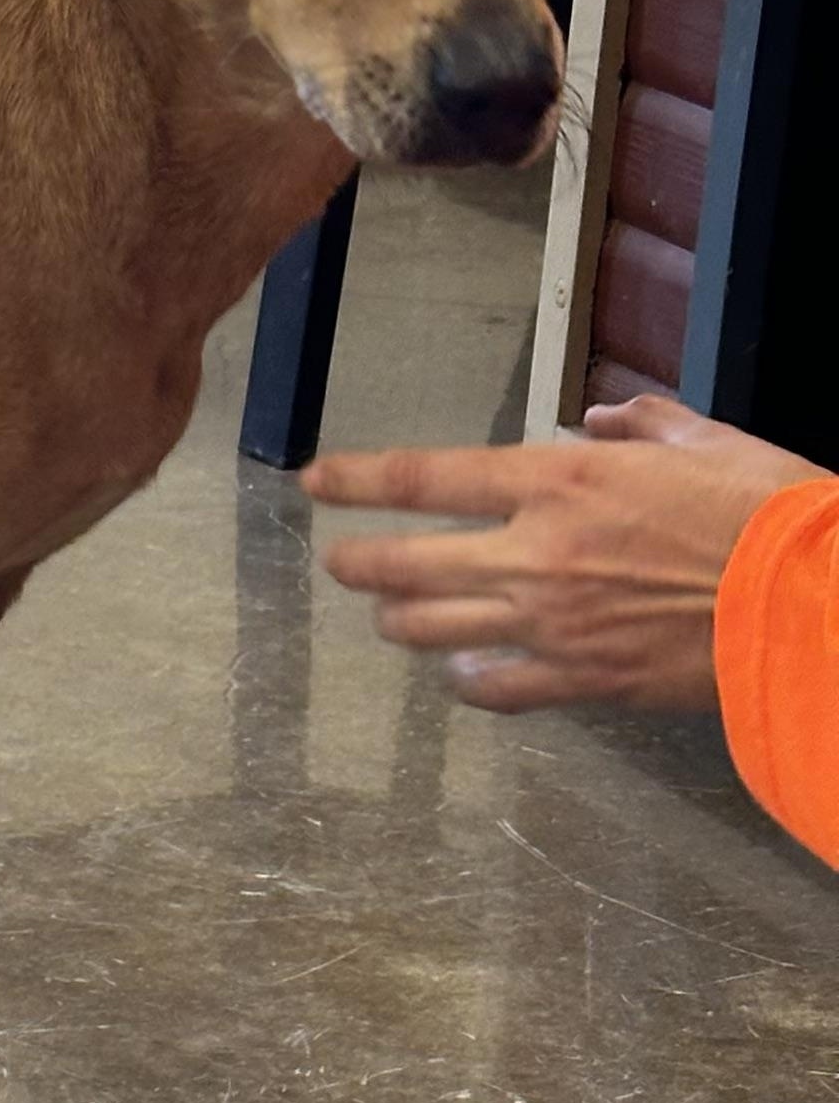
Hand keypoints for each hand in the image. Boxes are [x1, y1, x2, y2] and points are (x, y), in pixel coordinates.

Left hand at [302, 395, 827, 712]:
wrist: (817, 599)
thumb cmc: (773, 514)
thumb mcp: (712, 440)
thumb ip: (646, 423)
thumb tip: (605, 413)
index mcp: (565, 482)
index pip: (428, 478)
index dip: (359, 480)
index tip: (315, 481)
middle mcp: (538, 553)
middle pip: (405, 564)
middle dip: (359, 564)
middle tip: (342, 562)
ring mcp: (550, 623)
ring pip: (430, 629)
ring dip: (400, 620)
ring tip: (393, 614)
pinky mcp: (577, 680)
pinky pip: (490, 688)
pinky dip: (465, 680)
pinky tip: (461, 672)